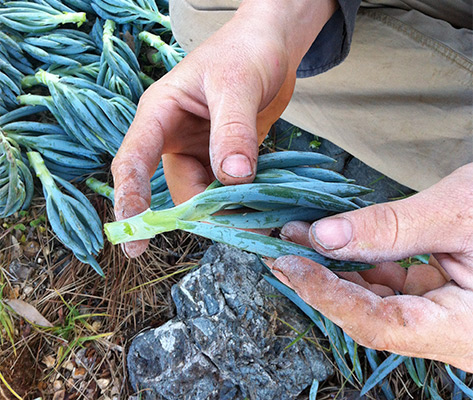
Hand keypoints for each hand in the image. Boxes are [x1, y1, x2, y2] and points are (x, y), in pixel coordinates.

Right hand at [111, 0, 337, 256]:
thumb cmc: (244, 51)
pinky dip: (244, 200)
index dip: (130, 199)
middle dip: (204, 211)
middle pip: (180, 187)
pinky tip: (264, 205)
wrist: (270, 46)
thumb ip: (233, 130)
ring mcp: (200, 150)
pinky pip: (229, 188)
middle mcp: (175, 138)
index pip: (133, 160)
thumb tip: (233, 180)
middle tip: (239, 228)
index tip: (134, 239)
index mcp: (160, 114)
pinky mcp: (224, 158)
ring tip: (259, 219)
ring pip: (206, 193)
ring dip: (229, 209)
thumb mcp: (237, 85)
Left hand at [270, 163, 472, 371]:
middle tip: (280, 251)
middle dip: (321, 282)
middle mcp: (451, 333)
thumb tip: (324, 236)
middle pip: (370, 316)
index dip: (327, 295)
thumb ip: (391, 229)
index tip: (287, 265)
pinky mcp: (442, 297)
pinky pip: (393, 287)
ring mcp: (445, 317)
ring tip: (299, 242)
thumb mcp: (460, 214)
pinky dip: (363, 264)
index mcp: (465, 330)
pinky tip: (336, 243)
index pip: (379, 324)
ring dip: (337, 270)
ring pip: (378, 301)